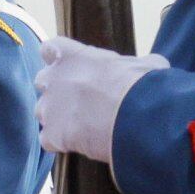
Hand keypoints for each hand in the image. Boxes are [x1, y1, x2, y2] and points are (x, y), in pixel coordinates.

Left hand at [38, 38, 164, 161]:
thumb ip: (137, 64)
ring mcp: (49, 107)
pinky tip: (79, 144)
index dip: (58, 59)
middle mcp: (53, 78)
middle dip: (56, 90)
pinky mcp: (51, 134)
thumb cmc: (140, 86)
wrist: (134, 118)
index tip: (69, 67)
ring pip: (43, 111)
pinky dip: (59, 143)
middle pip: (43, 81)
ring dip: (57, 118)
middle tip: (78, 100)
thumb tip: (152, 66)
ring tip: (82, 126)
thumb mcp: (145, 65)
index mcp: (72, 56)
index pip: (50, 48)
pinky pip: (48, 140)